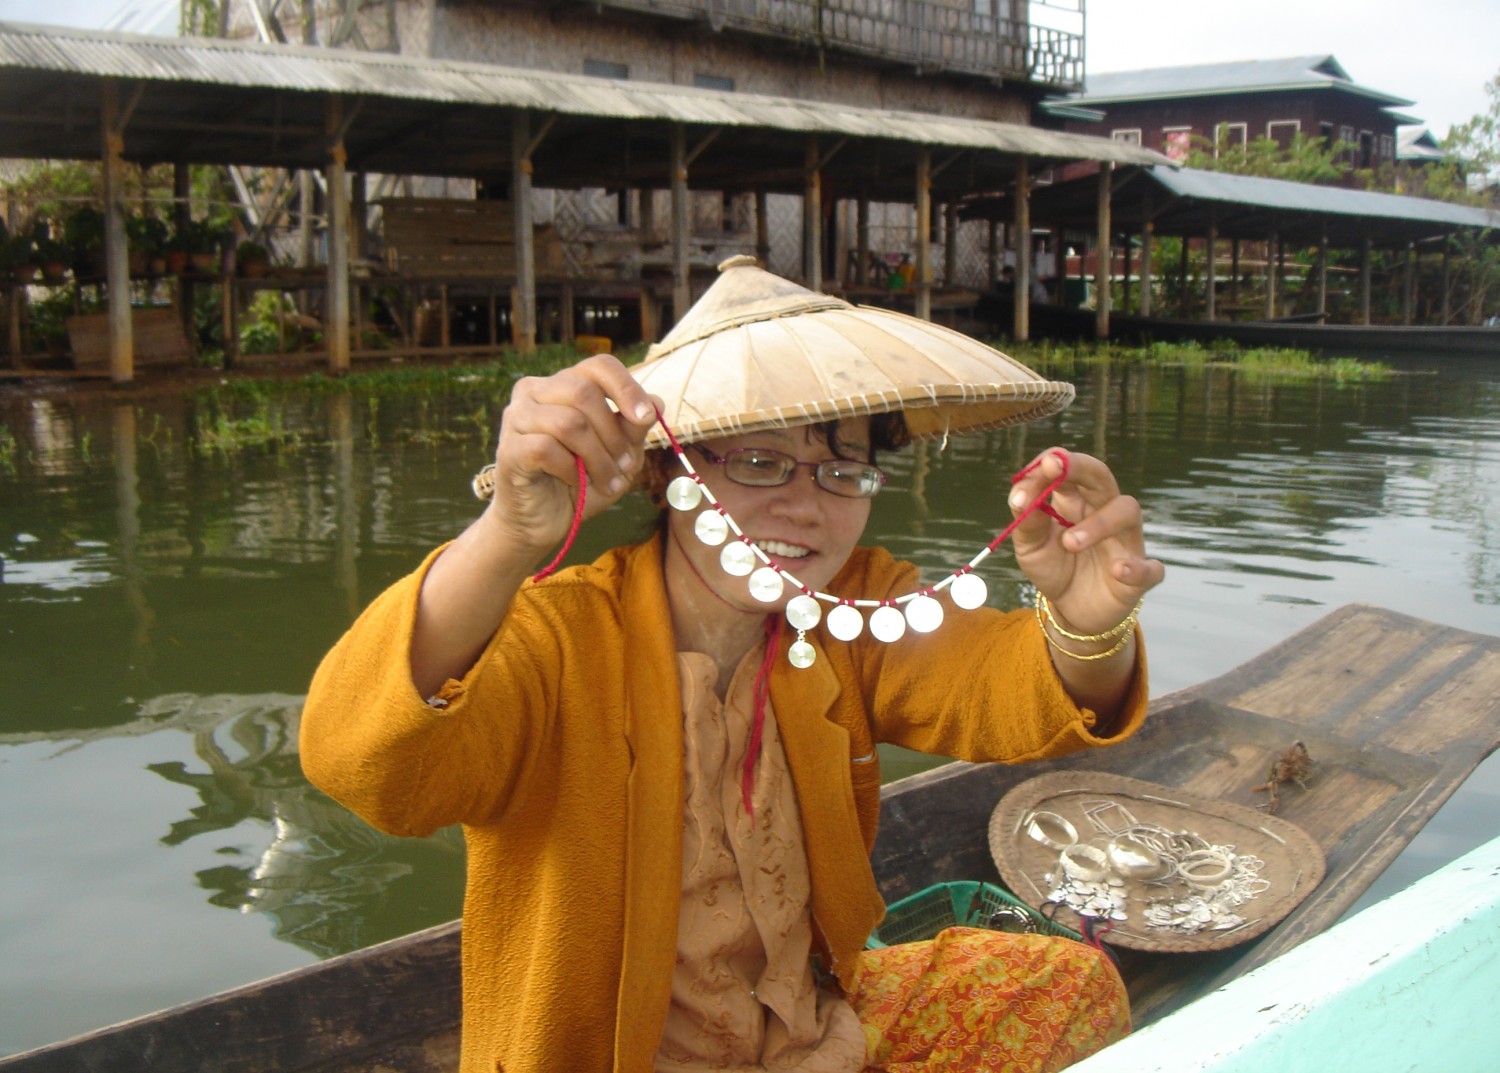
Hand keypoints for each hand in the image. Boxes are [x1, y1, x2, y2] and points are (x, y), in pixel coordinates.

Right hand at [486, 354, 660, 555]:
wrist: (544, 521)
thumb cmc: (582, 481)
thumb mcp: (619, 454)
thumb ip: (634, 427)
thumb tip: (656, 402)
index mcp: (564, 384)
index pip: (599, 366)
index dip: (626, 388)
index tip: (646, 418)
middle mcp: (534, 391)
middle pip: (584, 392)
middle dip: (614, 434)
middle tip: (626, 467)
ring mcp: (517, 417)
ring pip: (569, 422)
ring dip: (598, 458)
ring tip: (609, 482)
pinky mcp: (509, 448)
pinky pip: (547, 449)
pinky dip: (571, 471)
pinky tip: (576, 485)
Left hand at [1006, 449, 1163, 635]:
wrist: (1070, 609)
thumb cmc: (1053, 567)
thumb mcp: (1030, 546)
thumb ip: (1026, 521)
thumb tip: (1019, 497)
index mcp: (1074, 501)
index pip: (1069, 468)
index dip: (1054, 462)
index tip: (1040, 466)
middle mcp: (1103, 512)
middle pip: (1101, 477)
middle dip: (1079, 467)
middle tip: (1055, 469)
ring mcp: (1125, 541)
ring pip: (1127, 512)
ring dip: (1099, 522)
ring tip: (1070, 542)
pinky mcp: (1139, 575)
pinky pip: (1151, 567)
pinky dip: (1138, 568)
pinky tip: (1118, 570)